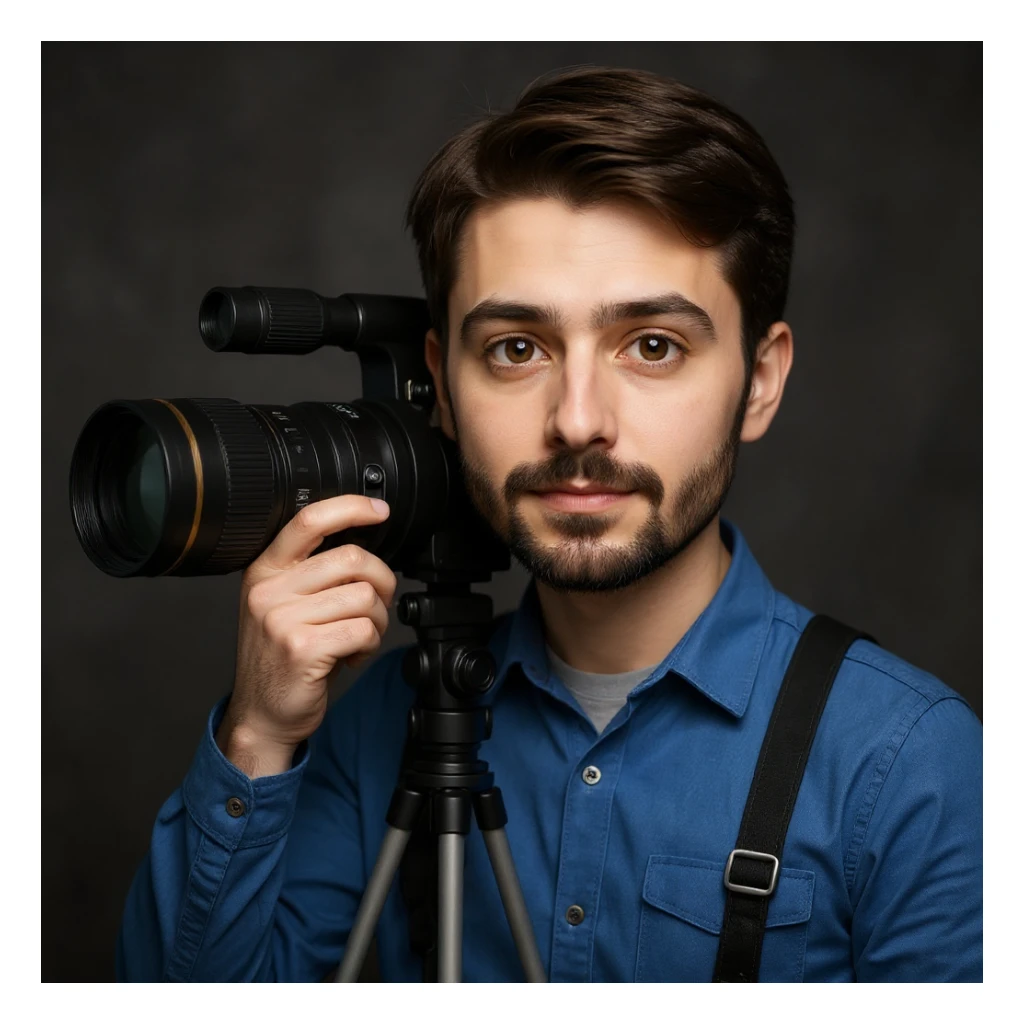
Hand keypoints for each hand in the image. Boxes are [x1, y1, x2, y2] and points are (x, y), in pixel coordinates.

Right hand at [218, 494, 396, 769]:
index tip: (379, 511)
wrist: (262, 714)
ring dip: (377, 620)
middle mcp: (269, 590)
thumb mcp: (283, 604)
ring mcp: (282, 619)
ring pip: (364, 597)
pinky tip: (352, 654)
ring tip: (359, 636)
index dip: (351, 507)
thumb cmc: (281, 657)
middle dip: (382, 581)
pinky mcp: (302, 648)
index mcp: (265, 570)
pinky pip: (363, 630)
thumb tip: (365, 549)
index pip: (309, 520)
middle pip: (352, 558)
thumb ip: (313, 573)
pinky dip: (370, 644)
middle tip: (378, 605)